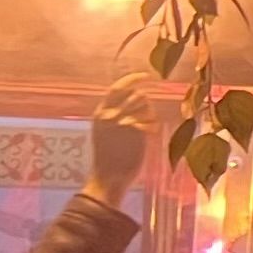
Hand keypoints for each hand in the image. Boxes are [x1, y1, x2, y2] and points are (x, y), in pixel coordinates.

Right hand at [82, 78, 151, 204]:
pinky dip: (153, 127)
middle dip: (147, 104)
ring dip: (151, 116)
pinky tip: (149, 135)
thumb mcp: (105, 132)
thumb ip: (115, 115)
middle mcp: (108, 114)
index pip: (116, 88)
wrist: (108, 177)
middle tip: (146, 118)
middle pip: (137, 95)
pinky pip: (151, 121)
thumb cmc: (110, 157)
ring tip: (145, 129)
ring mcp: (121, 121)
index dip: (132, 79)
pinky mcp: (134, 130)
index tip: (145, 75)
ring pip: (147, 106)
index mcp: (99, 113)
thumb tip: (136, 98)